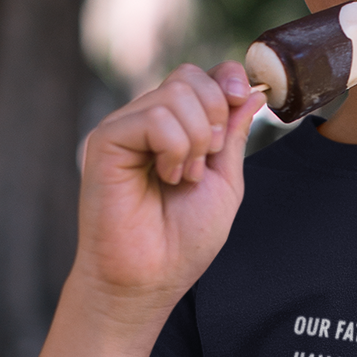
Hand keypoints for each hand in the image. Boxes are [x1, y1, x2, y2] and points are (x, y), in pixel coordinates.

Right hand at [74, 62, 264, 320]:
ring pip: (175, 94)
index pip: (199, 77)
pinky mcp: (106, 140)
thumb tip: (250, 92)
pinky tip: (165, 176)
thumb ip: (233, 135)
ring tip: (181, 178)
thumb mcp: (225, 183)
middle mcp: (144, 123)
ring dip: (196, 141)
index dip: (226, 80)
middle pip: (189, 77)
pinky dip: (173, 147)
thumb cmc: (182, 243)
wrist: (148, 279)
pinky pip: (154, 117)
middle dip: (216, 117)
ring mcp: (123, 129)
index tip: (244, 99)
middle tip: (204, 165)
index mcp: (172, 130)